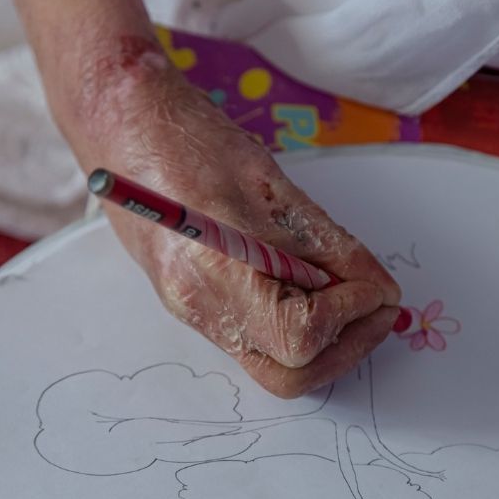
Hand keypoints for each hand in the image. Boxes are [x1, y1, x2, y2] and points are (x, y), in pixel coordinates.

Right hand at [86, 64, 400, 398]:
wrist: (120, 123)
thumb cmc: (187, 139)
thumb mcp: (274, 185)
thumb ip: (328, 246)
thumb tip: (376, 287)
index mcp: (213, 273)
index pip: (299, 336)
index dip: (349, 315)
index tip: (375, 285)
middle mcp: (198, 305)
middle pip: (288, 374)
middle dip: (347, 347)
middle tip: (378, 307)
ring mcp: (193, 309)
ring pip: (274, 363)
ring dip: (327, 341)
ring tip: (353, 296)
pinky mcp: (196, 302)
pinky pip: (258, 338)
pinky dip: (300, 325)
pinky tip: (316, 287)